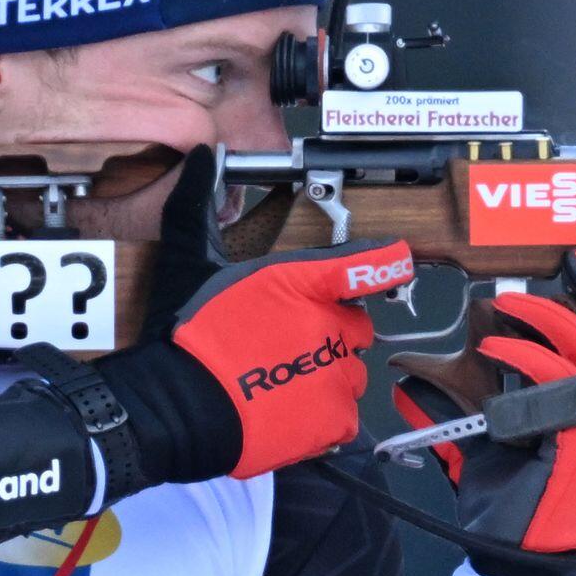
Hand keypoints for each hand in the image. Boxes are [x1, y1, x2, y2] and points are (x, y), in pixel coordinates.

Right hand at [96, 147, 412, 483]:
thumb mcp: (186, 260)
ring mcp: (335, 373)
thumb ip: (200, 205)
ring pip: (351, 373)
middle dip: (331, 333)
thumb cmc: (184, 334)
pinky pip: (345, 417)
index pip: (361, 265)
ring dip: (326, 378)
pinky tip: (286, 414)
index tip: (401, 259)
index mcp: (298, 281)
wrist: (174, 408)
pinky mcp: (334, 419)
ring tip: (279, 385)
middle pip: (356, 326)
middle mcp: (327, 324)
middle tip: (286, 346)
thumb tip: (203, 155)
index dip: (385, 262)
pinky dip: (323, 419)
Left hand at [392, 251, 575, 564]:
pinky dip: (526, 360)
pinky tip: (494, 349)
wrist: (514, 559)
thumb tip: (420, 368)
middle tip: (552, 272)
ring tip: (501, 313)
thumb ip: (470, 399)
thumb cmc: (511, 500)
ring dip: (543, 322)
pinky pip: (560, 387)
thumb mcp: (489, 437)